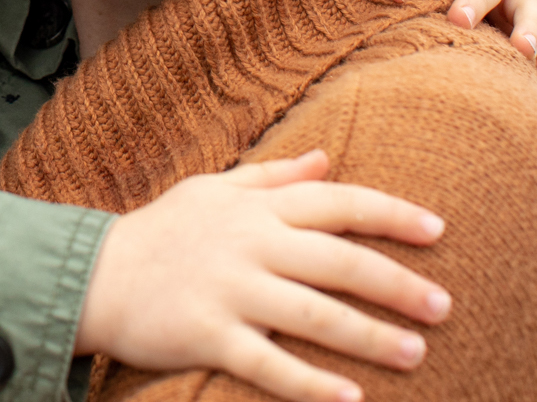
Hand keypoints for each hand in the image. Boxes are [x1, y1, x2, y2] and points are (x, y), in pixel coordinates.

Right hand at [74, 150, 451, 401]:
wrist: (92, 274)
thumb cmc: (161, 231)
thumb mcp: (214, 190)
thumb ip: (273, 178)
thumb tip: (327, 159)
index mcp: (256, 208)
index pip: (338, 202)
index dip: (391, 215)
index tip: (437, 232)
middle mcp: (249, 244)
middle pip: (339, 261)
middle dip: (397, 284)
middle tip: (444, 307)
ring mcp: (229, 290)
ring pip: (315, 314)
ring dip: (370, 336)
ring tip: (415, 354)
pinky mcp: (207, 335)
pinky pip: (269, 363)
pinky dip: (311, 384)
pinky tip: (350, 399)